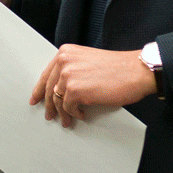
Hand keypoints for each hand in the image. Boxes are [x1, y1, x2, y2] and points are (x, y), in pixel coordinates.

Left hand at [31, 45, 155, 126]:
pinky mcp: (75, 91)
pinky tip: (82, 114)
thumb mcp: (88, 60)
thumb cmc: (118, 68)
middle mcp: (64, 61)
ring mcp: (68, 75)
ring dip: (63, 113)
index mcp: (66, 52)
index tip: (36, 98)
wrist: (136, 71)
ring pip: (57, 100)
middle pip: (48, 88)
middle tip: (50, 115)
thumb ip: (72, 69)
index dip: (39, 89)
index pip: (47, 73)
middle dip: (48, 105)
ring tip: (68, 120)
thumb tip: (61, 89)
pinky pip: (68, 108)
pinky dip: (74, 114)